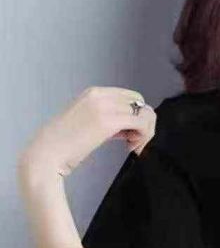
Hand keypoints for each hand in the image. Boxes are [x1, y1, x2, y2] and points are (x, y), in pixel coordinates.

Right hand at [19, 86, 155, 178]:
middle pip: (140, 103)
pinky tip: (131, 148)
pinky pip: (141, 123)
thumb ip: (109, 121)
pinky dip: (143, 137)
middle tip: (135, 142)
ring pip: (145, 113)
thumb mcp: (88, 124)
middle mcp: (100, 94)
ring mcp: (104, 106)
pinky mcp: (108, 121)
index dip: (136, 116)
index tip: (130, 134)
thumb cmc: (64, 145)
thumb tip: (130, 127)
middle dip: (145, 124)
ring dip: (145, 132)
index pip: (131, 97)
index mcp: (94, 93)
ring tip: (132, 146)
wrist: (46, 154)